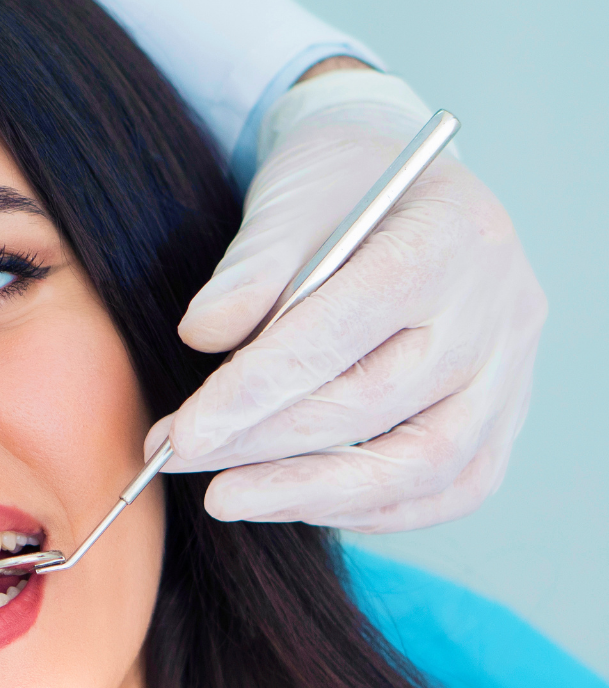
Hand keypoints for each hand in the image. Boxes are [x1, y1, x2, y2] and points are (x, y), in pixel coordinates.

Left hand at [151, 76, 544, 532]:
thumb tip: (203, 336)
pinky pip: (455, 485)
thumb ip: (250, 267)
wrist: (403, 178)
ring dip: (313, 493)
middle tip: (176, 459)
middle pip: (375, 403)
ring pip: (425, 462)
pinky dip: (375, 509)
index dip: (254, 392)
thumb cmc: (338, 184)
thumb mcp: (288, 197)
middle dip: (263, 444)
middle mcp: (497, 309)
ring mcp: (511, 366)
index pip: (341, 332)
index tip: (181, 436)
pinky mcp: (507, 410)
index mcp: (447, 237)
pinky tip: (296, 502)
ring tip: (226, 495)